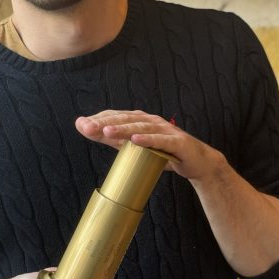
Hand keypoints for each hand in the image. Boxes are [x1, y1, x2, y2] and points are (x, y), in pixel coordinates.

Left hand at [75, 109, 227, 181]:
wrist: (197, 162)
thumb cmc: (165, 152)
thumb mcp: (136, 147)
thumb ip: (116, 140)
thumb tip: (91, 132)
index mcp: (140, 120)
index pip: (116, 116)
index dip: (98, 119)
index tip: (80, 125)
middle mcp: (151, 121)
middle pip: (125, 119)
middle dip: (105, 122)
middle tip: (86, 127)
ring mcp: (165, 130)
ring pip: (141, 128)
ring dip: (123, 129)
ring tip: (106, 131)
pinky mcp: (177, 142)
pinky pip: (161, 140)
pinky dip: (148, 139)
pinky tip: (135, 140)